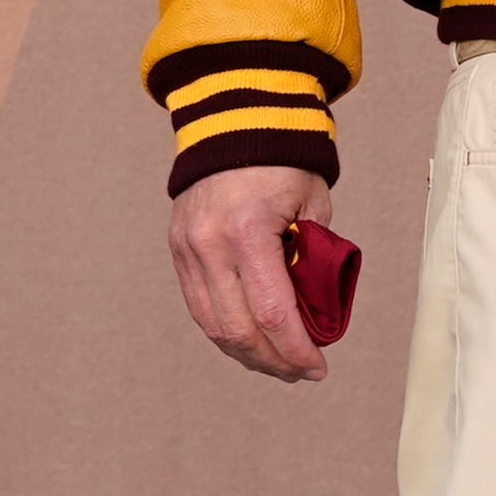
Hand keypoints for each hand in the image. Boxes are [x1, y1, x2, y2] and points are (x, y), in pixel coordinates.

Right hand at [170, 164, 333, 383]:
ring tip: (279, 365)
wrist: (232, 123)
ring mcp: (187, 251)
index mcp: (247, 232)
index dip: (295, 347)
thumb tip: (315, 304)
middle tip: (302, 372)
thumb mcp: (313, 203)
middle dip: (272, 359)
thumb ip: (313, 253)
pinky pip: (200, 305)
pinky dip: (226, 330)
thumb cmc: (282, 160)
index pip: (272, 311)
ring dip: (246, 352)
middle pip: (237, 328)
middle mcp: (209, 247)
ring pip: (212, 324)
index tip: (317, 367)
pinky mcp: (178, 252)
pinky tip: (250, 341)